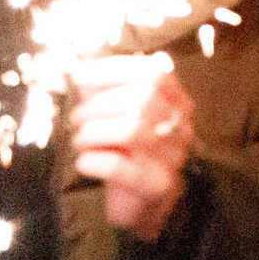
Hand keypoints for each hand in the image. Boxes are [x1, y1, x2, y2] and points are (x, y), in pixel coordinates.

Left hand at [70, 53, 193, 240]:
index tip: (80, 76)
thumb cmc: (129, 152)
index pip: (154, 73)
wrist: (145, 205)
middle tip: (76, 118)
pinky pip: (121, 167)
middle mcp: (181, 126)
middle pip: (143, 98)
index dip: (114, 69)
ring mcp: (172, 157)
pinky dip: (94, 161)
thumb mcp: (119, 115)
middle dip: (98, 104)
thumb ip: (105, 87)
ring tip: (80, 140)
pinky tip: (84, 162)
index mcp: (178, 103)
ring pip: (131, 130)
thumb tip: (83, 54)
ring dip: (93, 132)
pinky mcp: (156, 186)